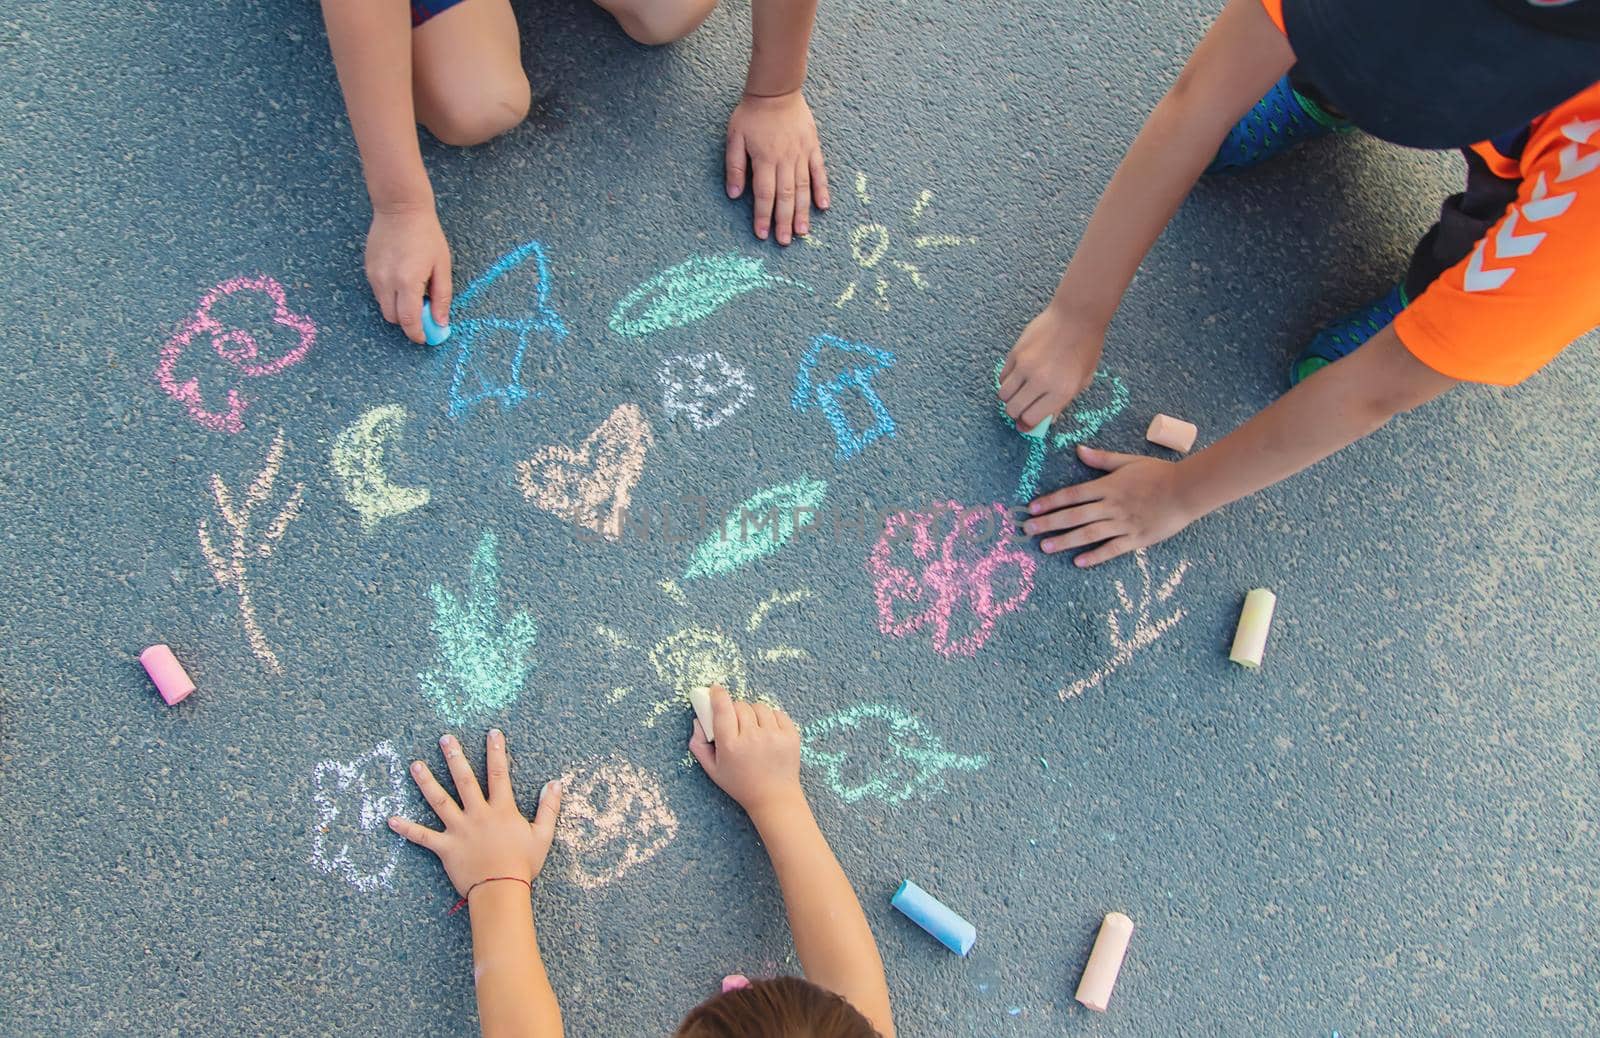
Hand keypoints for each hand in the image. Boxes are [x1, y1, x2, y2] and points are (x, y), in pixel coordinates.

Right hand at [365, 202, 452, 343]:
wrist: (400, 209)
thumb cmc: (426, 235)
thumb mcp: (441, 266)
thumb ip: (441, 297)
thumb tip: (441, 323)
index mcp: (407, 281)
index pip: (409, 321)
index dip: (417, 334)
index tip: (426, 338)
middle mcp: (386, 281)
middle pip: (393, 318)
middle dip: (408, 322)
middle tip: (424, 314)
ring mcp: (374, 275)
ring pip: (384, 306)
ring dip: (399, 308)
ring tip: (415, 291)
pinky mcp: (368, 269)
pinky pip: (379, 292)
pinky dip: (391, 295)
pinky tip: (403, 279)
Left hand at [389, 730, 562, 897]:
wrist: (501, 891)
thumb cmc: (523, 864)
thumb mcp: (542, 835)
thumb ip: (548, 808)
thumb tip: (555, 783)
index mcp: (501, 810)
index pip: (499, 774)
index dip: (496, 752)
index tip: (492, 732)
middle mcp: (478, 815)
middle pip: (464, 781)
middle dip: (454, 757)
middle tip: (444, 738)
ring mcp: (459, 830)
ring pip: (439, 802)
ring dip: (426, 782)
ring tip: (414, 765)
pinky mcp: (445, 848)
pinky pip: (422, 837)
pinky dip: (406, 829)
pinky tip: (390, 819)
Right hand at [688, 685, 803, 818]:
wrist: (774, 798)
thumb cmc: (741, 784)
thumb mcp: (713, 770)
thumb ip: (699, 745)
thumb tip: (698, 720)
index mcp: (730, 745)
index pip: (722, 708)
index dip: (717, 695)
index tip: (715, 689)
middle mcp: (752, 738)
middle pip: (740, 705)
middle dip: (735, 710)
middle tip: (736, 723)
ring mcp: (774, 735)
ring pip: (759, 707)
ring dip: (753, 713)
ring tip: (753, 729)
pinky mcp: (790, 735)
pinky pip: (777, 713)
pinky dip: (770, 718)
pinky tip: (767, 732)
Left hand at [726, 91, 829, 244]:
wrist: (776, 89)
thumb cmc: (752, 114)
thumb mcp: (734, 137)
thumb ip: (735, 167)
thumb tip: (733, 195)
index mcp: (764, 159)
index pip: (763, 194)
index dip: (762, 215)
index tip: (762, 234)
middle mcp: (785, 160)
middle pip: (785, 196)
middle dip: (784, 221)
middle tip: (784, 241)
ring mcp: (801, 154)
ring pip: (803, 188)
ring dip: (802, 212)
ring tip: (802, 233)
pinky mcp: (812, 147)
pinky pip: (819, 172)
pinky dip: (821, 189)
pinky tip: (823, 206)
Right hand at [999, 304, 1104, 431]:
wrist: (1076, 316)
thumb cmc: (1085, 348)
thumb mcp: (1083, 380)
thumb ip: (1063, 402)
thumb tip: (1047, 420)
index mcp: (1060, 392)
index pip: (1031, 418)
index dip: (1026, 425)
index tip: (1025, 425)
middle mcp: (1040, 381)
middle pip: (1013, 409)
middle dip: (1015, 413)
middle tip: (1020, 409)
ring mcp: (1025, 366)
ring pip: (1003, 394)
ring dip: (1009, 398)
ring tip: (1018, 392)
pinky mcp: (1015, 353)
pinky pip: (1002, 376)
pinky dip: (1007, 381)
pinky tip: (1017, 377)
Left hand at [1025, 445, 1198, 566]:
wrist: (1187, 490)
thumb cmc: (1159, 473)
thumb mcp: (1128, 461)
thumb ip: (1102, 459)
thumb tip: (1078, 449)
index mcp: (1107, 486)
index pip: (1072, 494)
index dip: (1051, 501)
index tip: (1032, 508)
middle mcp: (1111, 506)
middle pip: (1074, 515)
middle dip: (1048, 523)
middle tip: (1027, 530)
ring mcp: (1123, 523)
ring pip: (1088, 533)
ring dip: (1064, 541)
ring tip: (1045, 547)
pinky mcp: (1136, 539)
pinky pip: (1112, 549)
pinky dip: (1095, 556)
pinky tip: (1078, 562)